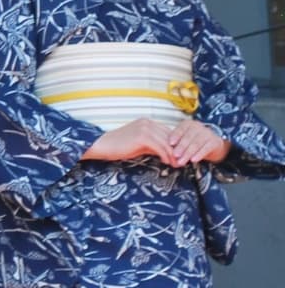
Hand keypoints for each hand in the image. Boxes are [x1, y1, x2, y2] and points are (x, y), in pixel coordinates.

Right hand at [81, 116, 227, 166]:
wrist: (102, 145)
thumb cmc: (118, 146)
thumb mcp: (138, 144)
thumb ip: (152, 145)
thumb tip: (165, 153)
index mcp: (147, 122)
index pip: (168, 133)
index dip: (176, 145)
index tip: (182, 156)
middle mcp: (147, 123)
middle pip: (170, 137)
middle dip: (179, 150)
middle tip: (185, 162)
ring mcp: (145, 128)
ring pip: (168, 143)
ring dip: (175, 155)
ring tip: (179, 165)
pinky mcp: (143, 137)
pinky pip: (161, 148)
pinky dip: (167, 156)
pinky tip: (169, 163)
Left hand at [165, 118, 229, 165]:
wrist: (214, 143)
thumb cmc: (194, 140)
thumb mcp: (185, 138)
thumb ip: (177, 141)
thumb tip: (165, 149)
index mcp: (188, 124)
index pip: (181, 129)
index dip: (175, 136)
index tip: (170, 143)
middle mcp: (198, 127)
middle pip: (188, 138)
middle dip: (181, 147)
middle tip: (175, 156)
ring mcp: (207, 134)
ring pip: (196, 144)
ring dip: (188, 153)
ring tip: (181, 161)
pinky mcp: (214, 142)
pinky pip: (206, 148)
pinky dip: (199, 155)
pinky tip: (193, 160)